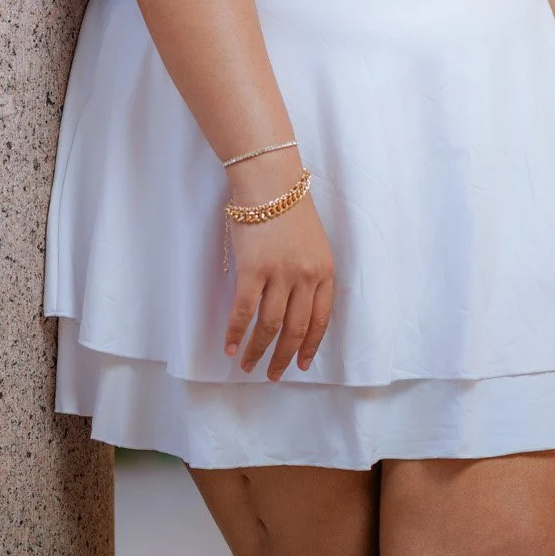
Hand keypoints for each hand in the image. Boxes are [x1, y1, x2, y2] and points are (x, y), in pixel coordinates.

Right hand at [224, 154, 334, 378]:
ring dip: (258, 351)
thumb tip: (295, 307)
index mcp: (324, 270)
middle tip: (274, 375)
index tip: (302, 364)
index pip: (321, 319)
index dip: (310, 345)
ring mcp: (280, 274)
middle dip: (284, 357)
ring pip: (270, 326)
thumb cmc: (289, 206)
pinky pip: (244, 311)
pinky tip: (230, 346)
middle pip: (296, 328)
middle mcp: (305, 276)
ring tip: (248, 365)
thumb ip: (309, 273)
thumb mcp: (312, 242)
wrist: (269, 180)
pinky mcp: (253, 270)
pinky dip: (235, 332)